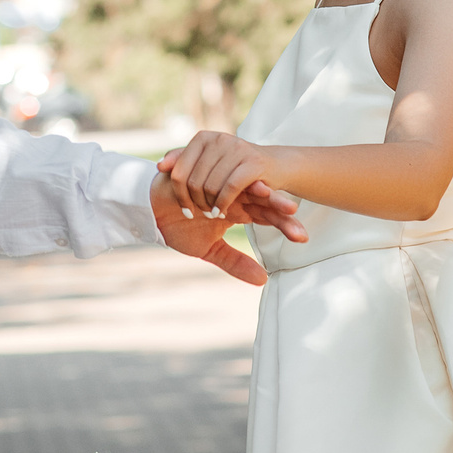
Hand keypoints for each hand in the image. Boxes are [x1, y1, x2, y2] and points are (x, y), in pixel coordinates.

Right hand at [151, 173, 304, 286]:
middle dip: (277, 203)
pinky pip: (211, 173)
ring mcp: (216, 181)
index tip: (302, 237)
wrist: (150, 212)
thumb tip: (263, 280)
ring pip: (240, 183)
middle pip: (260, 196)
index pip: (267, 215)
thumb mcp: (210, 250)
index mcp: (240, 208)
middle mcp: (233, 192)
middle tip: (293, 209)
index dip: (284, 224)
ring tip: (268, 192)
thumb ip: (236, 262)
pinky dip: (222, 177)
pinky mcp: (196, 172)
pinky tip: (239, 181)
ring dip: (254, 187)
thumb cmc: (180, 228)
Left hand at [160, 131, 279, 215]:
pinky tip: (221, 213)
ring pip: (210, 186)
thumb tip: (159, 166)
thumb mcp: (209, 163)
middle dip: (196, 202)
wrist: (278, 166)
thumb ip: (184, 161)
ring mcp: (236, 149)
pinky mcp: (253, 163)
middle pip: (193, 181)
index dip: (179, 195)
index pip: (179, 171)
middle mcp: (218, 139)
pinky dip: (222, 204)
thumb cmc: (237, 168)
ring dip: (210, 205)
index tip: (186, 210)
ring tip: (213, 214)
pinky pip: (228, 188)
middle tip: (203, 214)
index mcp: (204, 138)